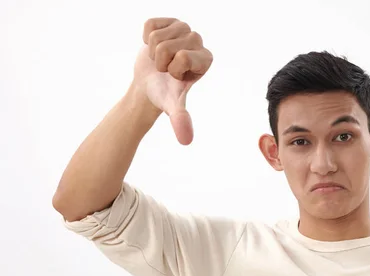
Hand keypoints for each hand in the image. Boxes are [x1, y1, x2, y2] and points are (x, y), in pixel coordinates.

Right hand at [131, 18, 212, 144]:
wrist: (149, 86)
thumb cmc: (164, 96)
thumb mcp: (173, 108)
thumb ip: (181, 120)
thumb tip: (186, 141)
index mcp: (206, 59)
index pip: (183, 57)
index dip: (172, 69)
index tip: (175, 78)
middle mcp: (198, 42)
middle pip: (168, 46)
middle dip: (160, 61)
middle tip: (165, 70)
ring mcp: (184, 29)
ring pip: (158, 36)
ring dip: (152, 51)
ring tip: (159, 60)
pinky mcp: (168, 22)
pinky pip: (150, 24)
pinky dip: (145, 37)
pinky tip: (153, 47)